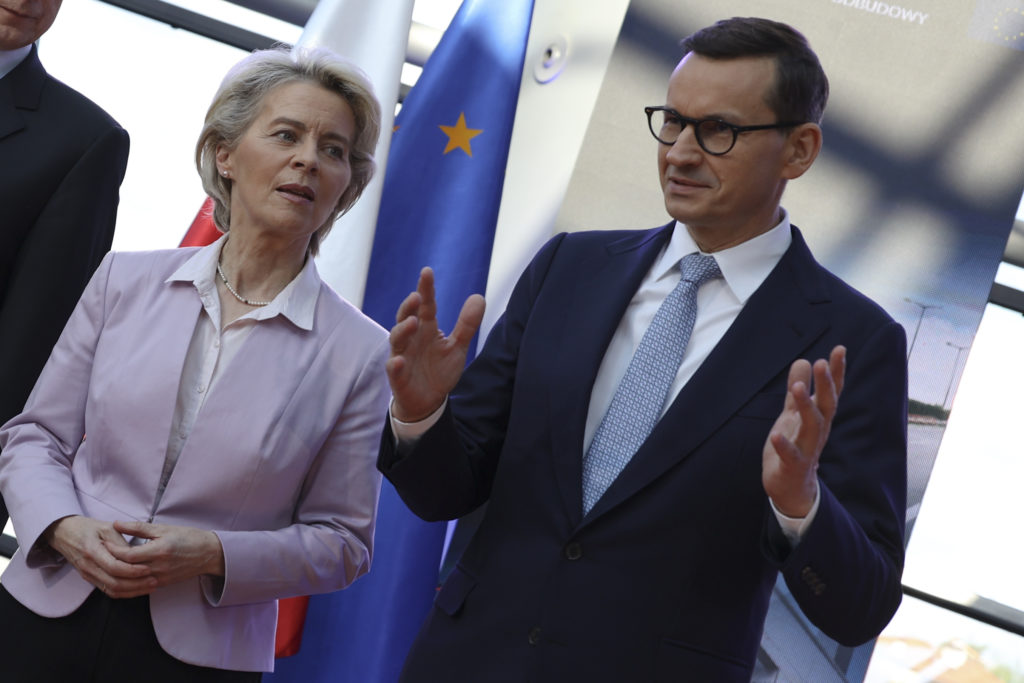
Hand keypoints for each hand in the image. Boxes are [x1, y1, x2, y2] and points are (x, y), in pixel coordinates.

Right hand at [44, 515, 156, 598]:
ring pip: (111, 589)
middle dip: (136, 584)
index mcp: (91, 550)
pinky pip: (107, 590)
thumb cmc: (87, 527)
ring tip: (150, 586)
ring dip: (132, 591)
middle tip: (154, 581)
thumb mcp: (106, 527)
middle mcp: (88, 566)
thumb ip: (120, 542)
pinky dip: (124, 592)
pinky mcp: (89, 578)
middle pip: (114, 582)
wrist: (64, 533)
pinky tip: (138, 589)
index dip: (132, 570)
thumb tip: (137, 554)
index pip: (113, 566)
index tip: (148, 569)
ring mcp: (87, 574)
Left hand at [104, 520, 224, 590]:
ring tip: (105, 566)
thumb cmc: (188, 537)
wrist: (208, 553)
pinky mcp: (162, 584)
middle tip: (98, 556)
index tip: (103, 543)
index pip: (128, 555)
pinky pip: (140, 586)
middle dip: (111, 563)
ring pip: (131, 582)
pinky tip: (119, 576)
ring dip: (117, 575)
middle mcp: (159, 567)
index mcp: (159, 550)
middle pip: (127, 570)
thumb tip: (117, 524)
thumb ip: (138, 527)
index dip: (113, 550)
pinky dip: (128, 582)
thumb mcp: (163, 528)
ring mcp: (160, 578)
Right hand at [386, 267, 484, 421]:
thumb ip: (466, 324)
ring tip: (412, 322)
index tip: (427, 271)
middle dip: (409, 307)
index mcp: (426, 328)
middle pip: (406, 317)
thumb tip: (479, 297)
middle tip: (417, 296)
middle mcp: (411, 339)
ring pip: (397, 339)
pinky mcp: (398, 376)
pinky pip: (393, 368)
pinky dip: (395, 364)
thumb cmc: (439, 370)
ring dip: (402, 330)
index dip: (426, 289)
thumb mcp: (457, 346)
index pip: (426, 305)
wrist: (428, 401)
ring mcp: (402, 356)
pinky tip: (399, 361)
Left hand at [763, 346, 845, 517]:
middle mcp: (818, 431)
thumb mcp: (793, 415)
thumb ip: (798, 390)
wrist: (791, 487)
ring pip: (812, 426)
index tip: (840, 349)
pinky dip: (784, 445)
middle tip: (822, 362)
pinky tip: (776, 435)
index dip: (837, 371)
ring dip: (806, 406)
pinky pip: (791, 455)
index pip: (831, 392)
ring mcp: (807, 449)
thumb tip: (803, 361)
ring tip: (798, 388)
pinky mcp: (793, 466)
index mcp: (819, 418)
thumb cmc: (794, 446)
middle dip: (826, 385)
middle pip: (827, 405)